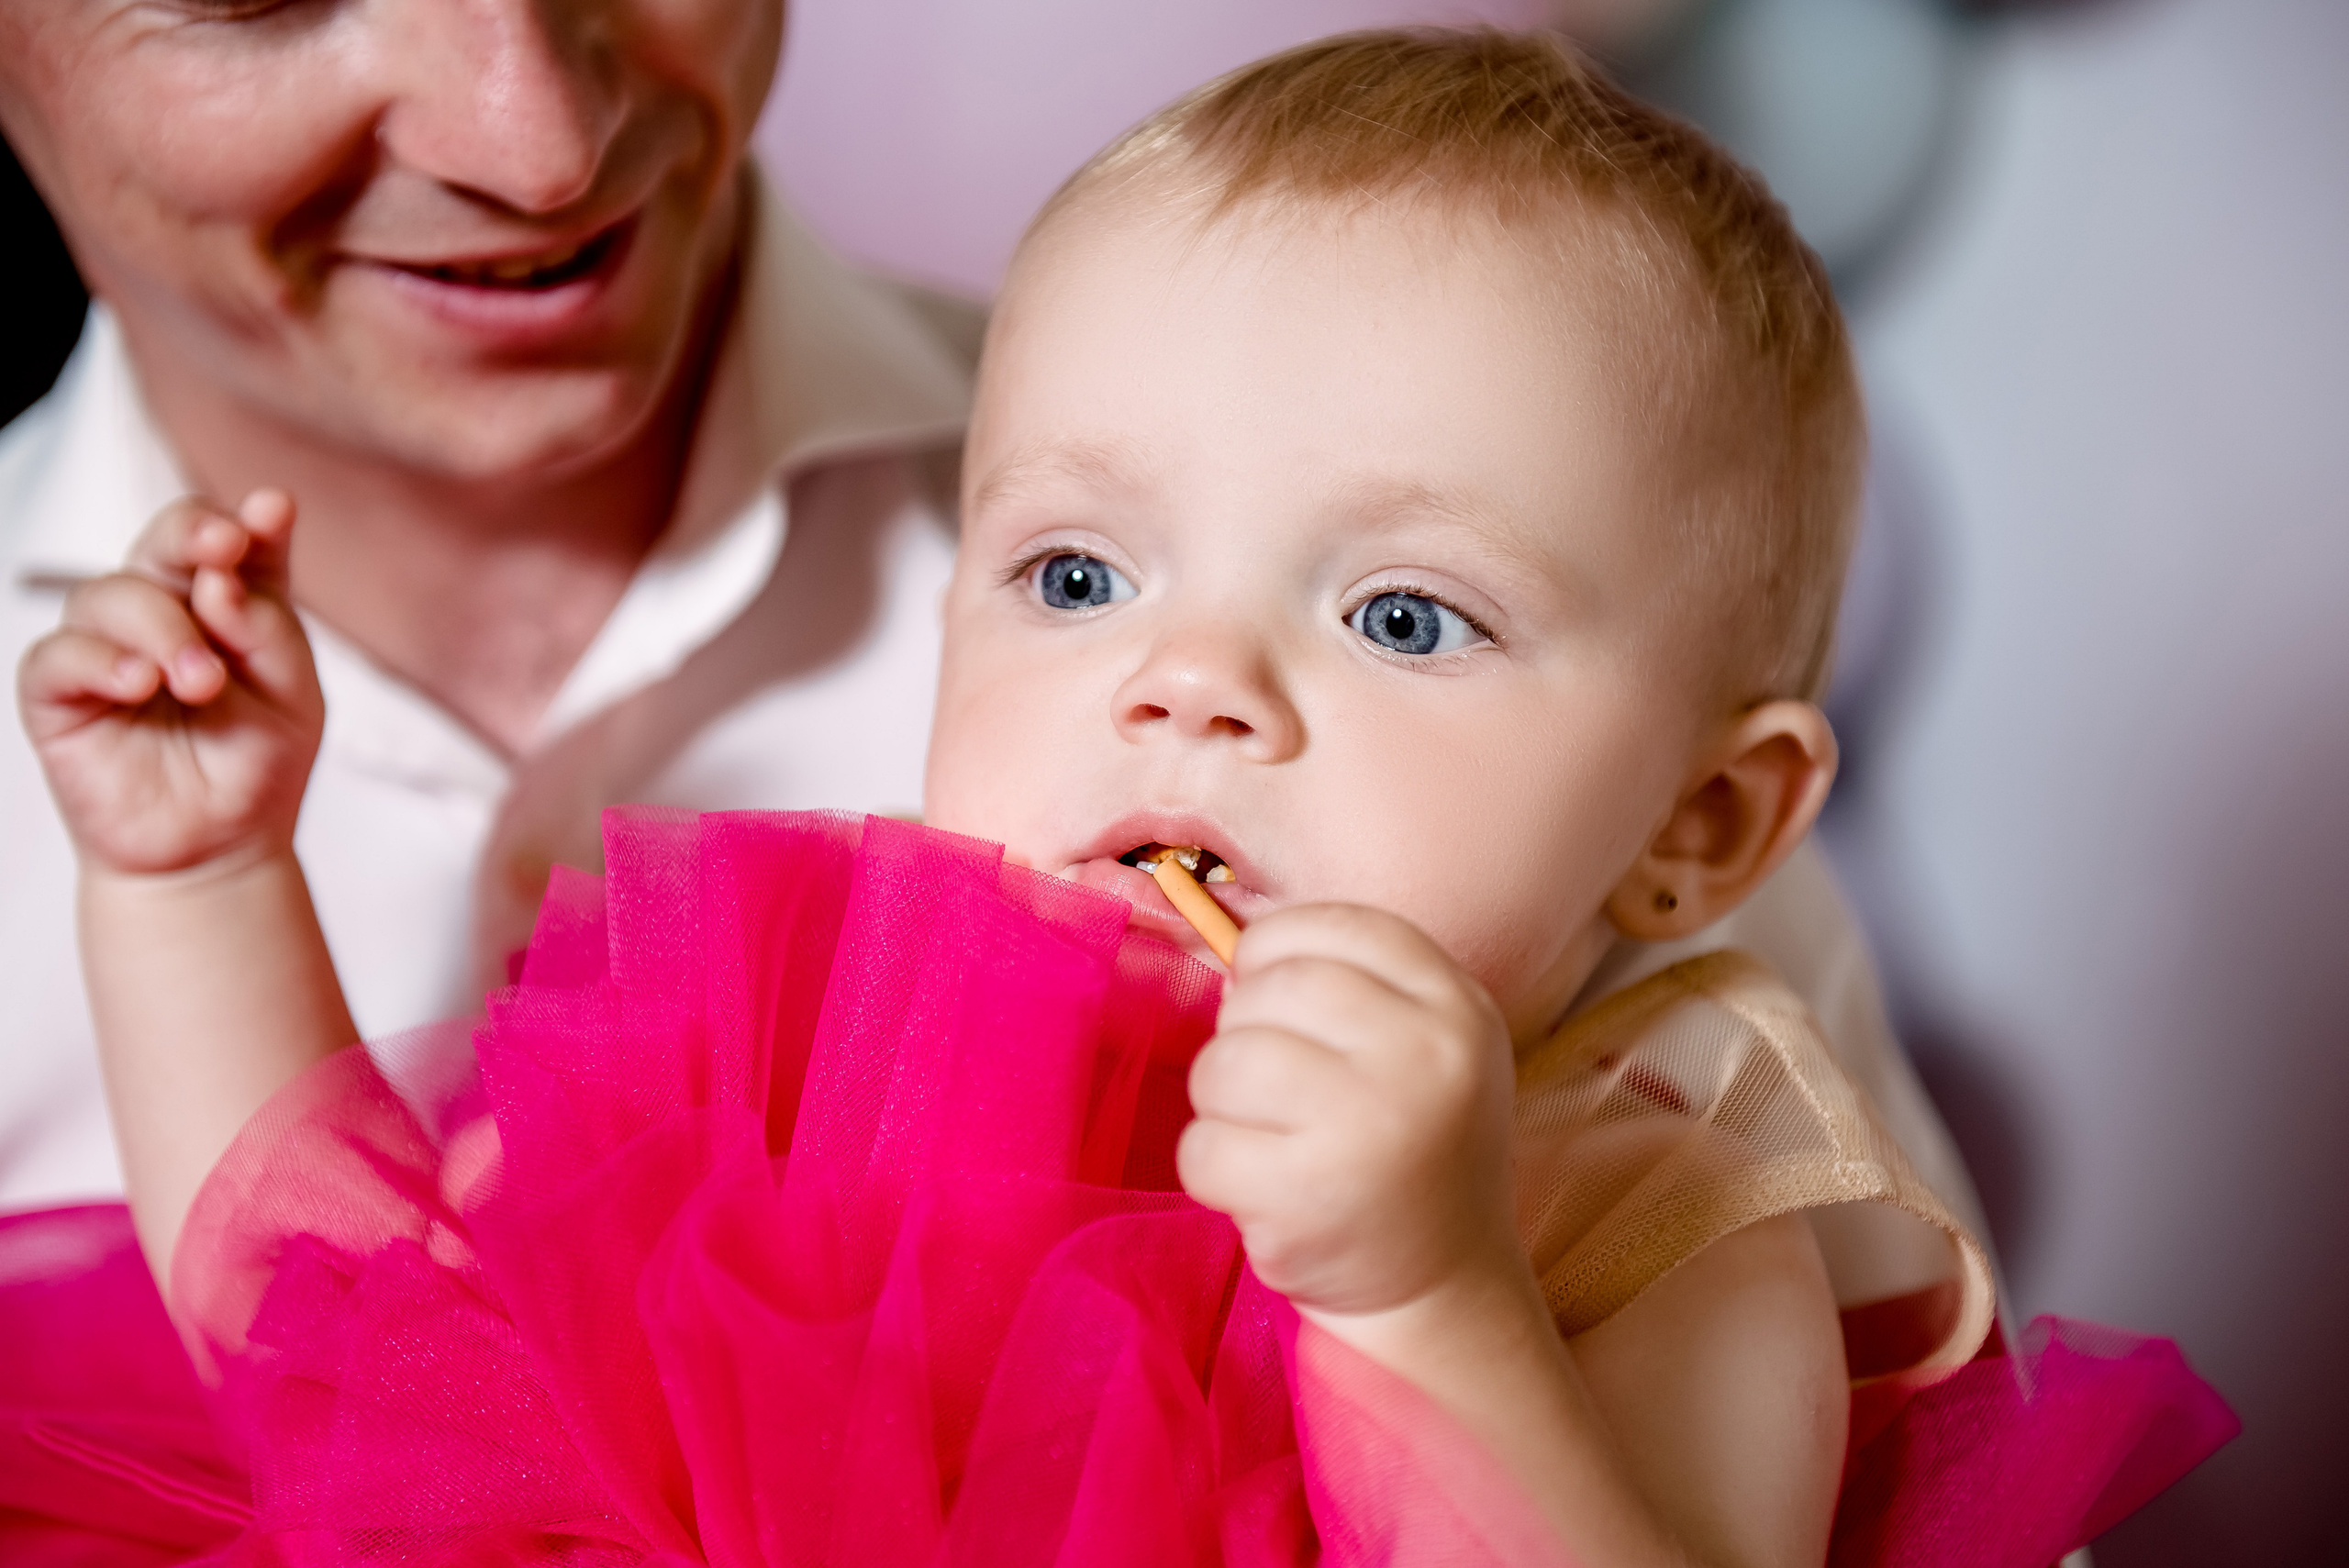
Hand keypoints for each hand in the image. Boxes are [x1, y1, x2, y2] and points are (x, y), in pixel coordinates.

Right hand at [19, 490, 322, 876]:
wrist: (218, 849)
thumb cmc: (258, 766)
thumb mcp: (293, 698)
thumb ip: (268, 632)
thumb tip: (221, 578)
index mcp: (228, 603)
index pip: (233, 541)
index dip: (249, 521)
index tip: (270, 511)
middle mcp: (165, 611)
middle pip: (163, 542)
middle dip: (191, 534)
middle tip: (224, 548)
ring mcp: (108, 647)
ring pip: (111, 593)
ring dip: (161, 625)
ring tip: (201, 681)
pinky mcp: (61, 694)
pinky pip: (62, 655)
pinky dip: (102, 660)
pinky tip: (139, 683)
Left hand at [1177, 903, 1521, 1318]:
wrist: (1444, 1287)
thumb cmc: (1409, 1149)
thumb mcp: (1424, 1047)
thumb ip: (1349, 985)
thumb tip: (1230, 948)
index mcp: (1457, 1007)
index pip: (1334, 925)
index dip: (1277, 949)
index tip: (1272, 994)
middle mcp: (1422, 1057)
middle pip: (1270, 988)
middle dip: (1244, 1031)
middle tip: (1272, 1089)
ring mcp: (1366, 1126)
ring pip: (1224, 1063)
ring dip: (1221, 1105)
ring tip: (1270, 1140)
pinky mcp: (1307, 1196)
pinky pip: (1201, 1147)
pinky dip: (1212, 1170)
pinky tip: (1263, 1192)